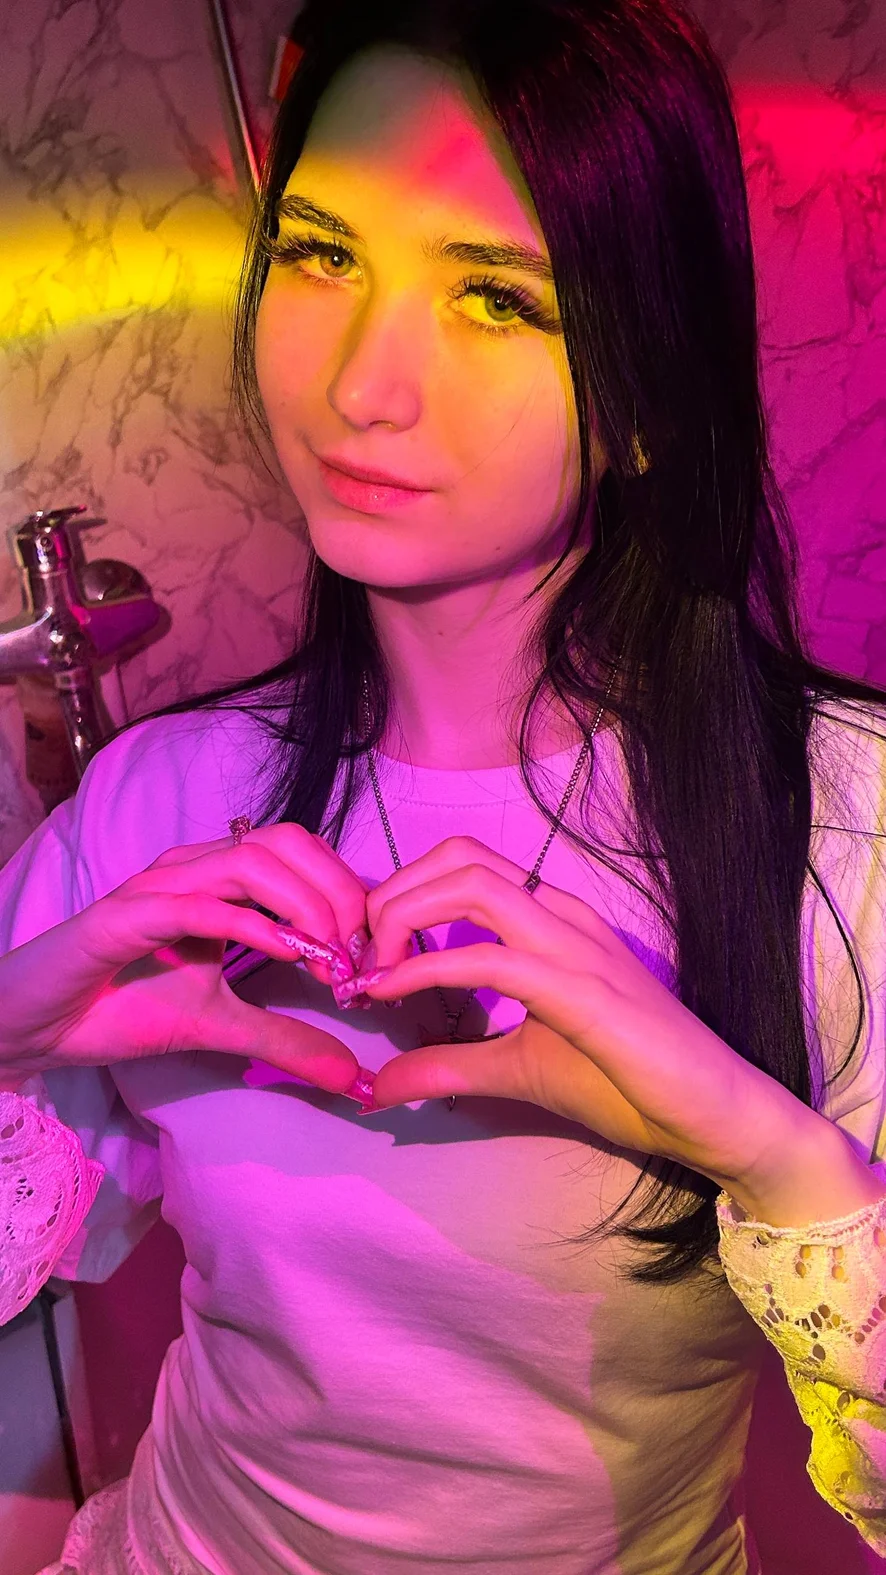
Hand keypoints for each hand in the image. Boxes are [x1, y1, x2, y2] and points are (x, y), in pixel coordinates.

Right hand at [0, 824, 368, 1096]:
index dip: (347, 894)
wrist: (38, 1026)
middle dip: (339, 892)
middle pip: (288, 841)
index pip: (303, 854)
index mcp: (218, 880)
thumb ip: (284, 1040)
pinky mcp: (126, 915)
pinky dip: (253, 925)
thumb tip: (352, 1074)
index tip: (368, 957)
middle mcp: (194, 867)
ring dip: (306, 906)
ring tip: (327, 961)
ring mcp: (159, 885)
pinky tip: (288, 955)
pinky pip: (198, 903)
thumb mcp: (220, 1028)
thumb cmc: (122, 1007)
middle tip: (357, 957)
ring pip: (252, 858)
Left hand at [359, 836, 805, 1191]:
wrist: (713, 1113)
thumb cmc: (628, 1083)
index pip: (463, 866)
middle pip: (457, 857)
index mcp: (551, 920)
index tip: (363, 952)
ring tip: (374, 971)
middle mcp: (562, 915)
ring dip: (403, 916)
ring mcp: (576, 946)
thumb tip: (379, 1084)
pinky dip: (428, 970)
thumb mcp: (516, 1070)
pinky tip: (395, 995)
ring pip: (471, 883)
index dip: (400, 893)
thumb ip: (449, 1066)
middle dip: (389, 895)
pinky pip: (491, 958)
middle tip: (357, 956)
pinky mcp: (583, 991)